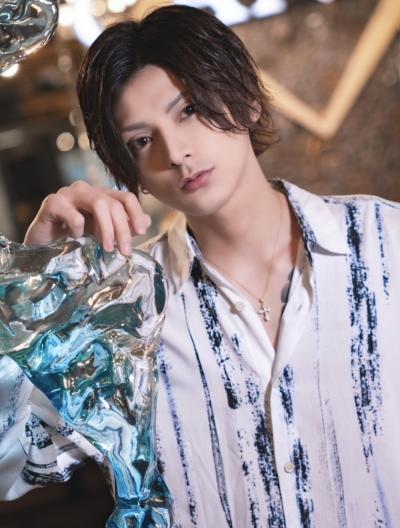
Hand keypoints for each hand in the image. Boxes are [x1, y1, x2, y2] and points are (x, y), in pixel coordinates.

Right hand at [24, 181, 150, 255]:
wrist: (42, 246)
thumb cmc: (73, 238)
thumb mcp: (102, 234)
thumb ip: (123, 227)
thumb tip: (147, 222)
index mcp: (100, 195)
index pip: (125, 197)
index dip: (136, 213)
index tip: (141, 232)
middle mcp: (86, 190)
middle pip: (113, 202)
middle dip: (122, 228)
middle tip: (125, 250)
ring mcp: (68, 194)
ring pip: (98, 202)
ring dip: (107, 228)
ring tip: (107, 247)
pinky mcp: (52, 203)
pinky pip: (73, 213)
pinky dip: (79, 228)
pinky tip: (75, 237)